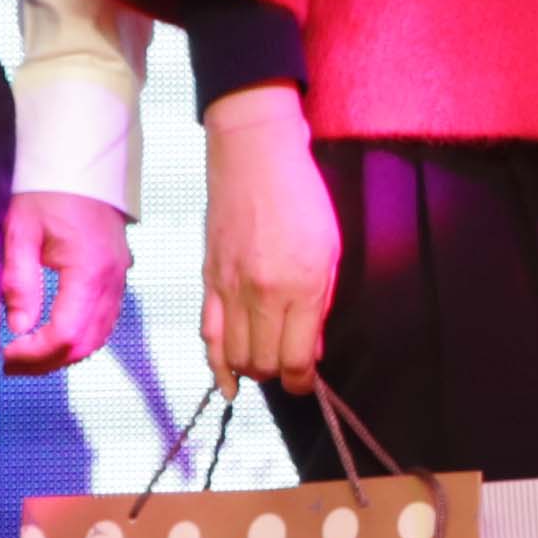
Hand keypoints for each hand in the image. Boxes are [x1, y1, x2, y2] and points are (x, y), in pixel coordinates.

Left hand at [0, 190, 129, 375]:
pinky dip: (81, 338)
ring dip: (64, 354)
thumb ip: (20, 282)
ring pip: (99, 337)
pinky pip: (106, 321)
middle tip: (11, 363)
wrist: (79, 162)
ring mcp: (119, 278)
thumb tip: (18, 326)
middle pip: (85, 344)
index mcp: (89, 270)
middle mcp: (111, 279)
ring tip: (28, 354)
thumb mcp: (21, 232)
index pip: (66, 334)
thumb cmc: (47, 191)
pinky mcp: (118, 274)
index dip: (36, 353)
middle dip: (47, 362)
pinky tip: (54, 336)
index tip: (7, 352)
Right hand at [197, 89, 337, 388]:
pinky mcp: (208, 280)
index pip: (297, 359)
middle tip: (290, 365)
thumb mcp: (330, 250)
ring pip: (235, 356)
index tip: (308, 381)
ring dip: (252, 369)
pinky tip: (228, 381)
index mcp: (301, 286)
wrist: (254, 156)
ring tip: (266, 363)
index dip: (304, 381)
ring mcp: (229, 288)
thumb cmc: (301, 197)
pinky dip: (217, 364)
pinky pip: (207, 334)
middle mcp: (262, 293)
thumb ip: (322, 304)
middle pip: (264, 364)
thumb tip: (313, 348)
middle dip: (280, 375)